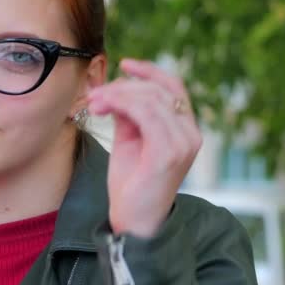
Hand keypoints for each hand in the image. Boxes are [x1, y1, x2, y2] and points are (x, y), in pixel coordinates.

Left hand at [87, 59, 201, 237]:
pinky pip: (145, 114)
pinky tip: (102, 109)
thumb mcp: (130, 139)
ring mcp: (182, 143)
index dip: (150, 71)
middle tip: (95, 95)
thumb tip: (117, 89)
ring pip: (150, 99)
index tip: (124, 64)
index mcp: (184, 129)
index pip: (173, 87)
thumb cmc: (131, 182)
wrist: (133, 220)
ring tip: (94, 103)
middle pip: (158, 90)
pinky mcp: (168, 152)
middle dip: (122, 87)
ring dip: (116, 95)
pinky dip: (121, 104)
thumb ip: (129, 114)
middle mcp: (190, 133)